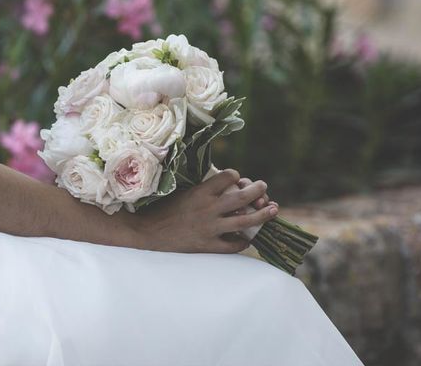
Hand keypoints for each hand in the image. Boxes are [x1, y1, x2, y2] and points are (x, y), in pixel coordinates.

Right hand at [133, 169, 275, 253]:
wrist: (147, 233)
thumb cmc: (162, 210)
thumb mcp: (181, 192)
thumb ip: (202, 189)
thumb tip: (220, 182)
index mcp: (200, 192)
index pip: (228, 176)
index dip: (235, 175)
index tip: (236, 178)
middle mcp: (208, 208)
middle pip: (242, 196)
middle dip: (257, 190)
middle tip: (263, 187)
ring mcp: (210, 228)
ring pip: (245, 221)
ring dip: (263, 214)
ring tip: (273, 209)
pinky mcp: (208, 245)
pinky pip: (234, 245)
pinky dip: (244, 241)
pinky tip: (248, 237)